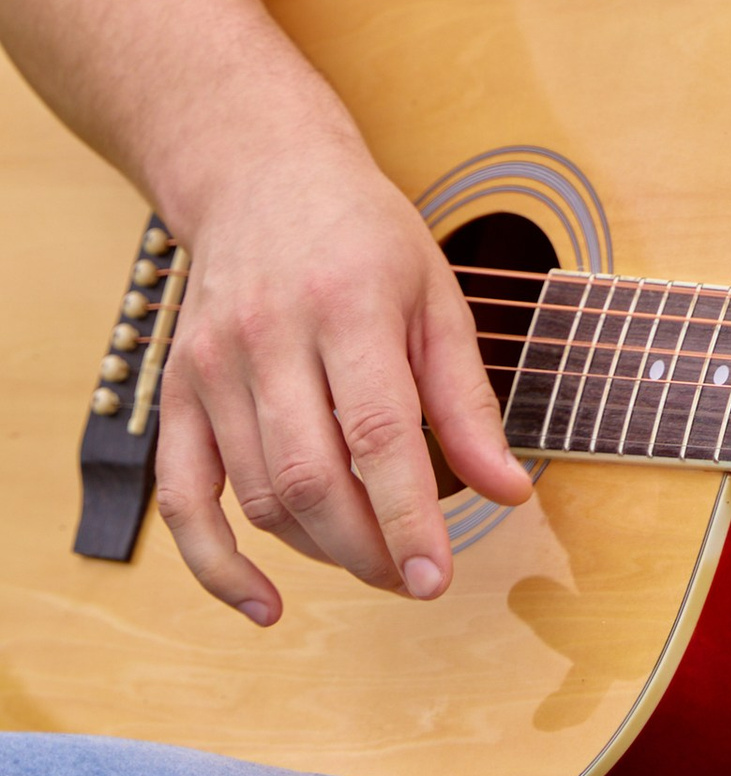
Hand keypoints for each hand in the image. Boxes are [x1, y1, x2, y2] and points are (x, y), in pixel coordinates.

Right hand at [155, 125, 527, 622]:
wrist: (259, 174)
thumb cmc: (363, 237)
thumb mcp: (436, 297)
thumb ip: (468, 400)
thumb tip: (510, 492)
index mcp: (350, 305)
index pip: (378, 434)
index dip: (408, 517)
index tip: (436, 579)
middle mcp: (270, 336)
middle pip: (310, 478)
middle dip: (367, 548)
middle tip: (413, 577)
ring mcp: (212, 366)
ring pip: (257, 495)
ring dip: (318, 551)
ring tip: (371, 559)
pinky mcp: (175, 390)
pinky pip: (183, 499)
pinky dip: (217, 563)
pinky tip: (264, 601)